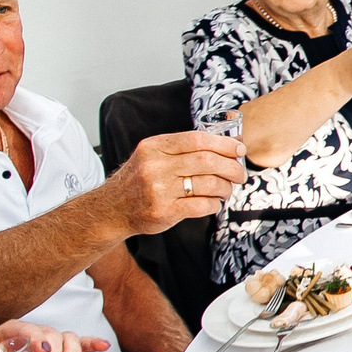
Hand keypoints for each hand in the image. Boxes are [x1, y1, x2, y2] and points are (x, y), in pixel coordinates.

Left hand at [0, 321, 110, 351]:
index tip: (41, 349)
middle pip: (47, 333)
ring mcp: (46, 349)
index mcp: (4, 338)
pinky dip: (90, 345)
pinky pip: (78, 347)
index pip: (21, 328)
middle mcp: (28, 338)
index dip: (33, 334)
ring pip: (65, 339)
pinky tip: (103, 346)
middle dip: (53, 351)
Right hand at [109, 131, 246, 234]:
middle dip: (231, 167)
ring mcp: (159, 189)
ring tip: (227, 190)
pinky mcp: (165, 211)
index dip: (224, 144)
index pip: (197, 139)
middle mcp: (156, 166)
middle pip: (207, 161)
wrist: (112, 209)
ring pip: (209, 183)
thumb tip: (228, 143)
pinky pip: (202, 205)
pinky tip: (214, 202)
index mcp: (155, 146)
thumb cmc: (140, 180)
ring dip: (225, 188)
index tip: (239, 150)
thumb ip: (183, 149)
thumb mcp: (152, 155)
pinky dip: (214, 204)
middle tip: (240, 174)